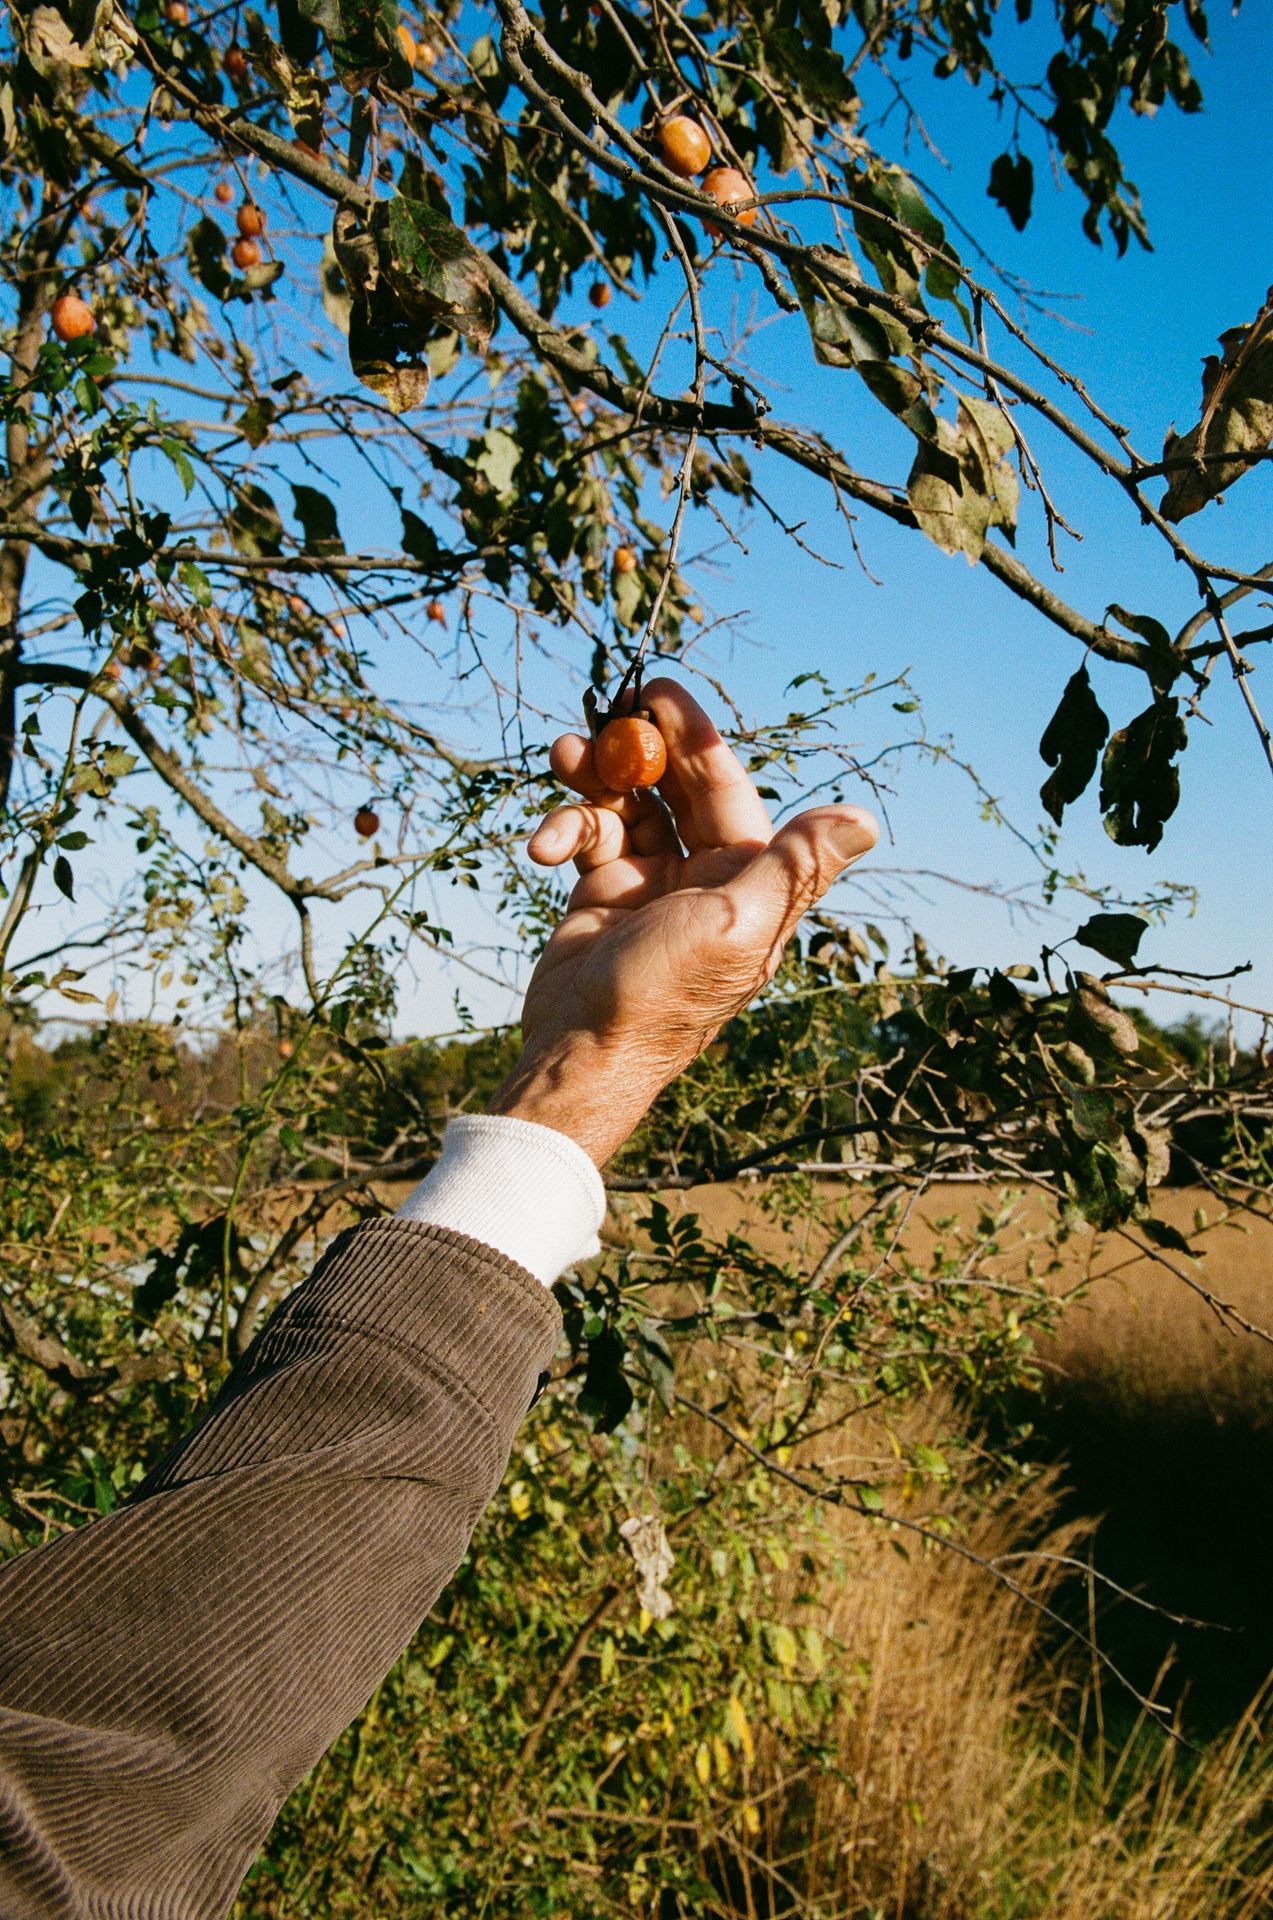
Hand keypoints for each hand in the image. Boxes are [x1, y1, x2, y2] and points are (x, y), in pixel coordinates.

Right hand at [488, 679, 877, 1164]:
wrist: (584, 1052)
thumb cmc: (666, 994)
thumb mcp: (738, 924)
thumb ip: (794, 865)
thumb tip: (866, 819)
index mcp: (746, 880)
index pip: (726, 790)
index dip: (697, 738)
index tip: (661, 694)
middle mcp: (703, 877)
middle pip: (676, 787)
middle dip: (643, 745)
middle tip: (613, 700)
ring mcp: (651, 883)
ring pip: (627, 804)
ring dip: (594, 776)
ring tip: (565, 752)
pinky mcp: (602, 893)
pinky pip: (587, 837)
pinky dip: (564, 829)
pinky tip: (544, 845)